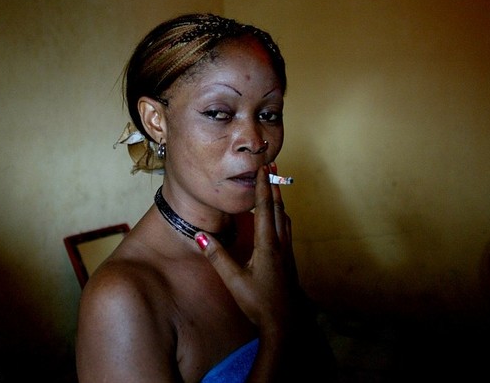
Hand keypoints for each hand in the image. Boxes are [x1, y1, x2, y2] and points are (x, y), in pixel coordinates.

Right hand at [195, 163, 297, 331]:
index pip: (265, 208)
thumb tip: (200, 234)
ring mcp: (287, 253)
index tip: (264, 167)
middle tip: (273, 166)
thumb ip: (217, 255)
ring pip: (285, 218)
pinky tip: (279, 220)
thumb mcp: (233, 279)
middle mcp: (280, 245)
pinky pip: (286, 230)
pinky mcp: (289, 261)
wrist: (284, 323)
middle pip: (279, 208)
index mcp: (267, 245)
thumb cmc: (258, 302)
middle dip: (274, 186)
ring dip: (279, 200)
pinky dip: (282, 216)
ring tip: (275, 187)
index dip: (264, 186)